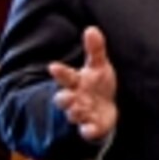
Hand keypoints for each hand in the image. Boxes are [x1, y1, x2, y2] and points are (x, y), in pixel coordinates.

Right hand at [48, 26, 117, 141]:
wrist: (105, 110)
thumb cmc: (98, 85)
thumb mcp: (98, 66)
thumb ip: (95, 49)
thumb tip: (91, 28)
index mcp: (76, 82)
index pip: (65, 76)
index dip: (59, 72)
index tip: (53, 66)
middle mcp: (75, 98)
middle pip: (63, 98)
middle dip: (63, 98)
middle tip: (66, 96)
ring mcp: (82, 113)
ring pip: (73, 114)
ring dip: (75, 112)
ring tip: (78, 109)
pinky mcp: (91, 127)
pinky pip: (87, 131)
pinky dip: (88, 131)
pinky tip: (90, 129)